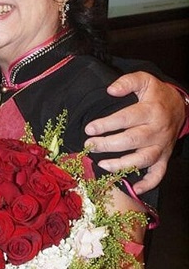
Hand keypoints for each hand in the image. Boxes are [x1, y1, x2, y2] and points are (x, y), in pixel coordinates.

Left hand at [85, 71, 185, 193]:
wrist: (180, 105)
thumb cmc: (156, 93)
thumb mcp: (144, 79)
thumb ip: (127, 82)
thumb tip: (110, 90)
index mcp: (150, 111)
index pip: (125, 119)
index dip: (106, 124)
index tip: (89, 128)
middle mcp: (157, 130)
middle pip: (132, 141)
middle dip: (108, 145)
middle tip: (89, 145)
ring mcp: (161, 146)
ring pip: (143, 160)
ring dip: (122, 165)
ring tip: (102, 164)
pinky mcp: (164, 156)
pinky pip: (158, 173)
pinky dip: (148, 183)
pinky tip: (134, 189)